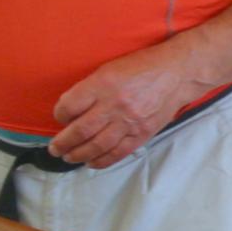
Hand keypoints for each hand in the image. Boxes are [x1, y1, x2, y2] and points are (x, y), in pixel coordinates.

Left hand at [49, 42, 212, 169]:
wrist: (177, 74)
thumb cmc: (142, 67)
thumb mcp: (110, 69)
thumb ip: (92, 89)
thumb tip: (73, 110)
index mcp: (103, 84)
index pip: (70, 105)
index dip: (60, 114)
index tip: (60, 117)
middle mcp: (114, 105)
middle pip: (80, 130)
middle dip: (63, 142)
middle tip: (54, 148)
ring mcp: (129, 122)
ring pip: (96, 145)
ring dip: (78, 154)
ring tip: (68, 157)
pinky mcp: (141, 134)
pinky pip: (117, 152)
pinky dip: (101, 160)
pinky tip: (91, 163)